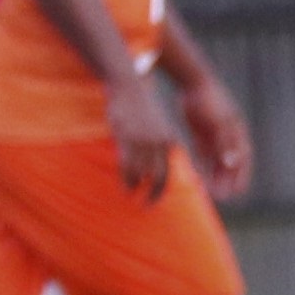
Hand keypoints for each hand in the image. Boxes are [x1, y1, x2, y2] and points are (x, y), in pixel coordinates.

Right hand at [104, 75, 181, 200]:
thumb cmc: (139, 110)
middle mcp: (159, 143)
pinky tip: (124, 187)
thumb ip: (156, 146)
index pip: (169, 171)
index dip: (163, 188)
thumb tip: (151, 166)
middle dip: (153, 194)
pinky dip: (127, 179)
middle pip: (160, 176)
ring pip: (142, 173)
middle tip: (147, 206)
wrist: (130, 87)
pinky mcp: (128, 137)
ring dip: (136, 188)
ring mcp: (144, 141)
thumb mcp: (154, 128)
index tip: (156, 199)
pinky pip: (127, 165)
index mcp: (168, 141)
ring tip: (130, 197)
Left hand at [180, 78, 253, 201]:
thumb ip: (225, 143)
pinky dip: (203, 167)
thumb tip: (233, 163)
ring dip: (216, 177)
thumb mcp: (217, 122)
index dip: (241, 177)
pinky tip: (198, 178)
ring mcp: (216, 136)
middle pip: (231, 164)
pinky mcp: (203, 134)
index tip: (237, 193)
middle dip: (227, 181)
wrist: (192, 82)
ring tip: (210, 193)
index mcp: (238, 133)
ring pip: (217, 162)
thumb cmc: (208, 101)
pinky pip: (204, 155)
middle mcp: (229, 137)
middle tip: (222, 198)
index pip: (243, 161)